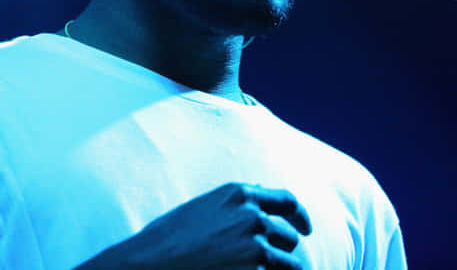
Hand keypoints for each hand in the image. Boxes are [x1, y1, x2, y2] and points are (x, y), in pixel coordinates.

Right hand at [78, 182, 311, 269]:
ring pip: (290, 261)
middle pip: (289, 233)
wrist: (149, 263)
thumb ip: (232, 205)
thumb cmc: (166, 239)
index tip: (306, 228)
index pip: (286, 200)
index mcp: (239, 193)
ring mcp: (255, 244)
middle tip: (283, 262)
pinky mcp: (255, 268)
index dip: (300, 215)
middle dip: (287, 249)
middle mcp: (251, 214)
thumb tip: (256, 202)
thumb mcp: (201, 208)